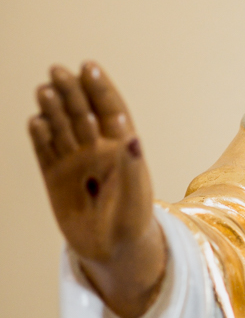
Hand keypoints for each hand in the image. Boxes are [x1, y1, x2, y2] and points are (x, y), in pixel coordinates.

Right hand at [29, 63, 165, 317]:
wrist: (114, 251)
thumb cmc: (133, 221)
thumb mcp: (136, 196)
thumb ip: (133, 167)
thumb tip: (131, 137)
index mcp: (123, 148)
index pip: (111, 111)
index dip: (101, 89)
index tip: (89, 66)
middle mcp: (98, 150)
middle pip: (83, 114)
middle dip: (72, 92)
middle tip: (58, 70)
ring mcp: (75, 162)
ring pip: (62, 129)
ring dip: (54, 109)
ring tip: (45, 89)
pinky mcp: (54, 177)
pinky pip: (45, 152)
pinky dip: (39, 137)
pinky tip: (35, 121)